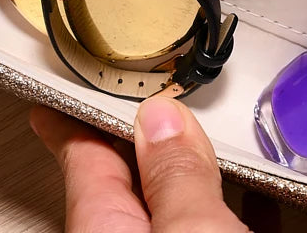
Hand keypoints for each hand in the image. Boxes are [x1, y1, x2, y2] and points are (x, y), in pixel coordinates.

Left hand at [30, 96, 261, 231]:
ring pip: (172, 203)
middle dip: (135, 132)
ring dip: (185, 165)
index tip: (55, 88)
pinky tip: (251, 192)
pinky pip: (217, 227)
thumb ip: (176, 177)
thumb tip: (162, 118)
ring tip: (194, 129)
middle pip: (126, 176)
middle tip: (134, 93)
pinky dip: (231, 202)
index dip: (68, 113)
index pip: (80, 156)